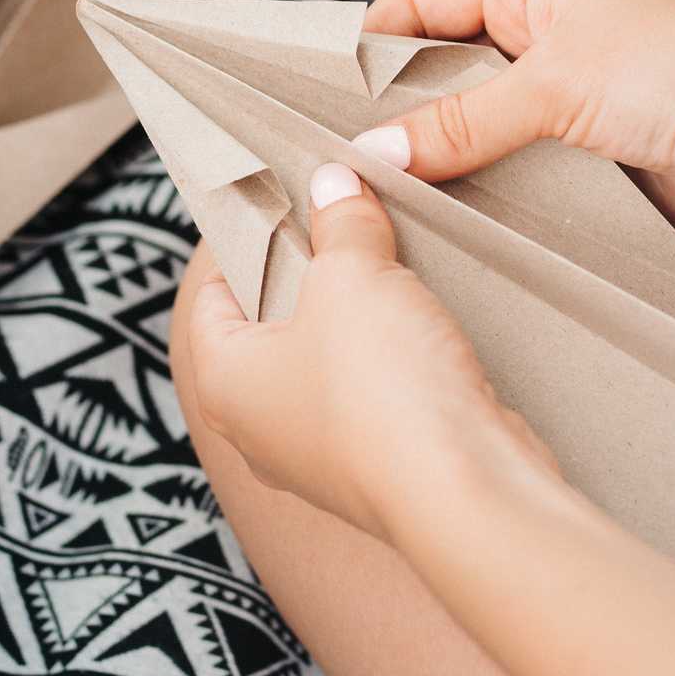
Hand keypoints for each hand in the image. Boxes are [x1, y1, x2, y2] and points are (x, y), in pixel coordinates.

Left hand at [180, 165, 553, 543]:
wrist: (464, 494)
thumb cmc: (381, 389)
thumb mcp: (353, 275)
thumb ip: (341, 222)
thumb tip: (335, 182)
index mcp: (224, 381)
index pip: (210, 294)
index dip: (244, 240)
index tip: (281, 201)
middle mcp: (259, 429)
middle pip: (270, 327)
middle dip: (308, 274)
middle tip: (340, 222)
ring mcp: (318, 458)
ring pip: (325, 364)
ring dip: (356, 320)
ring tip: (391, 267)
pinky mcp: (377, 471)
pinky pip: (372, 400)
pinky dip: (392, 363)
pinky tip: (424, 329)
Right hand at [357, 0, 674, 234]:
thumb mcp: (559, 82)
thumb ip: (464, 119)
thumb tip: (377, 151)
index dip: (376, 34)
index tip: (331, 90)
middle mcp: (549, 32)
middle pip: (443, 61)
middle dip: (397, 99)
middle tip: (342, 147)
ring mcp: (570, 95)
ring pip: (476, 121)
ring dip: (440, 151)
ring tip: (385, 190)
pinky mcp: (592, 153)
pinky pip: (515, 168)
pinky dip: (483, 189)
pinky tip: (451, 215)